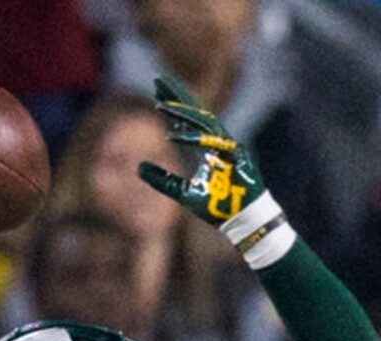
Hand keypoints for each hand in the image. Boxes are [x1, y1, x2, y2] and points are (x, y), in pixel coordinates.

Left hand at [138, 73, 266, 229]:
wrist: (242, 222)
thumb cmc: (218, 208)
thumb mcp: (182, 193)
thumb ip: (162, 180)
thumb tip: (138, 167)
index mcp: (207, 146)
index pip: (188, 118)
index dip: (173, 104)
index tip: (156, 89)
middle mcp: (217, 141)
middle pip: (195, 112)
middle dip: (177, 95)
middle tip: (158, 79)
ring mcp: (228, 146)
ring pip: (204, 122)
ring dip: (183, 113)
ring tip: (162, 105)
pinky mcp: (237, 156)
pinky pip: (213, 143)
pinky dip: (194, 139)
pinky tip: (173, 136)